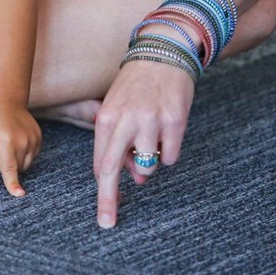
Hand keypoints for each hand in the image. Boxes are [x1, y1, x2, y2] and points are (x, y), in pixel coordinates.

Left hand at [0, 106, 41, 196]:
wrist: (5, 100)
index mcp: (5, 142)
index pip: (9, 168)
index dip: (13, 183)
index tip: (19, 195)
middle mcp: (22, 141)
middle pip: (17, 169)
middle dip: (7, 165)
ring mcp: (33, 139)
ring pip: (26, 164)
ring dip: (16, 161)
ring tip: (7, 144)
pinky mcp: (39, 137)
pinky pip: (32, 156)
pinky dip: (24, 154)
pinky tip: (16, 141)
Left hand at [93, 58, 194, 227]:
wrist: (164, 52)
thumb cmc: (138, 85)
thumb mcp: (120, 108)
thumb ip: (120, 142)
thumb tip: (136, 176)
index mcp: (106, 118)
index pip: (101, 163)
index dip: (103, 188)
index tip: (105, 212)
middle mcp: (125, 121)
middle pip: (112, 169)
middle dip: (108, 199)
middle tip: (107, 222)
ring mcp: (151, 122)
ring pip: (148, 165)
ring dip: (150, 162)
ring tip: (152, 137)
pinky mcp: (175, 121)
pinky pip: (170, 156)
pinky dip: (169, 152)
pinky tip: (168, 130)